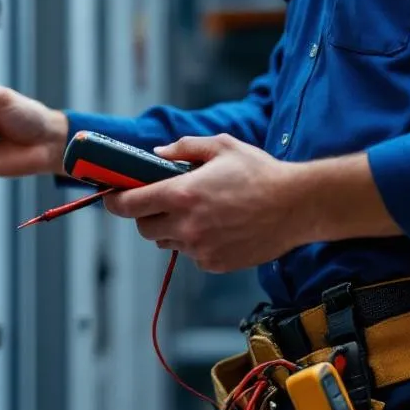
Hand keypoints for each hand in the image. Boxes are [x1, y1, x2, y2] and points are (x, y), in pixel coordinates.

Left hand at [102, 134, 316, 272]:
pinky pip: (190, 254)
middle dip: (145, 214)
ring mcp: (200, 248)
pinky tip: (216, 226)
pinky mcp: (214, 263)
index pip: (129, 205)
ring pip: (166, 242)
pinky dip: (194, 242)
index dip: (115, 202)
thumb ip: (184, 147)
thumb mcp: (222, 146)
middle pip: (143, 228)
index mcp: (182, 194)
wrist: (297, 206)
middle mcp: (186, 225)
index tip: (113, 197)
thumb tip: (157, 153)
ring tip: (196, 212)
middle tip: (160, 201)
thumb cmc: (260, 173)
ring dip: (170, 229)